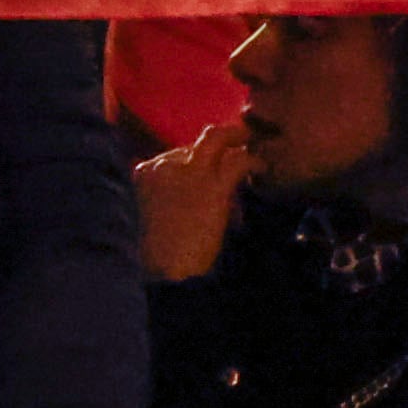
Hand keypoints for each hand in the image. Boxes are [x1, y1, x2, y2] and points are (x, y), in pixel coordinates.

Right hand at [133, 120, 253, 282]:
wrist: (170, 270)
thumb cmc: (164, 252)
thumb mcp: (158, 215)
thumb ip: (172, 194)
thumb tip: (201, 187)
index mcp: (146, 172)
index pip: (178, 152)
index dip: (200, 156)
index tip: (215, 161)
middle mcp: (164, 164)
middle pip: (197, 143)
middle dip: (220, 141)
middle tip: (241, 139)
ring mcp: (188, 171)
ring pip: (217, 138)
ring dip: (238, 138)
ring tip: (253, 142)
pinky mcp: (212, 185)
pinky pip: (237, 161)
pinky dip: (253, 161)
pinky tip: (262, 167)